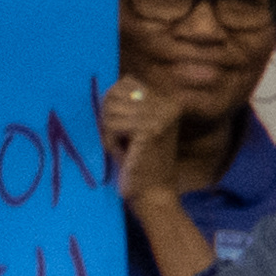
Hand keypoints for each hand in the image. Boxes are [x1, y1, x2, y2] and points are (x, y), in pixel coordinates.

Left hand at [100, 77, 189, 207]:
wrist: (154, 194)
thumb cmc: (141, 162)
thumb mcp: (138, 125)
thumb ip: (128, 104)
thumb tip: (107, 88)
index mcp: (169, 101)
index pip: (127, 81)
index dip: (114, 101)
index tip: (123, 126)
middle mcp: (168, 105)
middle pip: (116, 93)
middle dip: (109, 117)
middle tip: (122, 140)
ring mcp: (160, 117)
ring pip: (110, 110)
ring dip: (108, 132)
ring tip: (123, 149)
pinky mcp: (149, 130)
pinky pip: (111, 125)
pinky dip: (109, 141)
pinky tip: (123, 154)